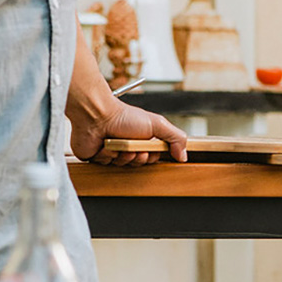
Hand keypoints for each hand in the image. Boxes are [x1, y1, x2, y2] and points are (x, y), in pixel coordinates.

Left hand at [71, 98, 187, 166]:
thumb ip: (176, 138)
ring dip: (122, 156)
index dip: (151, 156)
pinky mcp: (98, 156)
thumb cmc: (124, 116)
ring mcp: (113, 150)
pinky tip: (105, 145)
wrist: (97, 115)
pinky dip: (106, 155)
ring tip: (118, 144)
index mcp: (142, 138)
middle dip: (137, 157)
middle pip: (138, 164)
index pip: (153, 157)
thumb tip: (184, 156)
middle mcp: (128, 145)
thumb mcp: (158, 124)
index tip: (149, 148)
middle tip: (134, 147)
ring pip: (122, 166)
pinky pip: (105, 165)